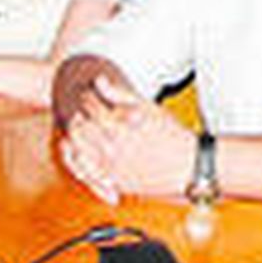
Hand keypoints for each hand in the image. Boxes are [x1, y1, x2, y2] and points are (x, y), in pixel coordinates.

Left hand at [57, 71, 193, 203]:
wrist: (186, 166)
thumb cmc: (171, 136)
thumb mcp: (148, 107)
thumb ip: (120, 93)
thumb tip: (99, 80)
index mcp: (118, 125)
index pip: (90, 105)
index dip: (88, 95)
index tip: (89, 93)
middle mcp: (109, 147)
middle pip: (78, 127)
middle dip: (79, 114)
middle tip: (83, 109)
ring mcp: (109, 167)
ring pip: (76, 149)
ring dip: (75, 136)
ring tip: (82, 128)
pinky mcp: (112, 182)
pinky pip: (84, 173)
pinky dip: (77, 160)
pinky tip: (80, 152)